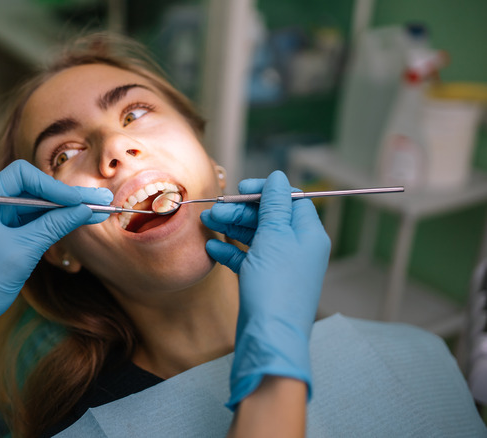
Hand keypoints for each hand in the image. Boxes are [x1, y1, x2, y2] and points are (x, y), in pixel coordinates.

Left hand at [0, 160, 112, 359]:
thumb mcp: (24, 251)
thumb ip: (54, 226)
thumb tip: (85, 209)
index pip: (22, 175)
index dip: (54, 186)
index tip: (79, 200)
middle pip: (32, 189)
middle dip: (65, 197)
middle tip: (100, 199)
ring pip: (34, 206)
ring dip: (63, 209)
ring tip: (96, 209)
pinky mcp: (2, 236)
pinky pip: (30, 222)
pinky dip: (52, 223)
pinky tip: (77, 221)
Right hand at [201, 171, 330, 408]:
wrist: (270, 336)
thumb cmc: (276, 286)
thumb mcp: (274, 237)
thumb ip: (274, 205)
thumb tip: (279, 177)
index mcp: (308, 234)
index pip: (291, 200)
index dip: (266, 191)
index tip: (240, 188)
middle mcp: (298, 248)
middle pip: (269, 217)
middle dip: (241, 210)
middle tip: (215, 210)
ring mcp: (280, 266)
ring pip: (255, 236)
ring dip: (231, 227)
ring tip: (207, 224)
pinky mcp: (263, 282)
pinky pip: (247, 258)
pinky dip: (230, 251)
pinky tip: (212, 248)